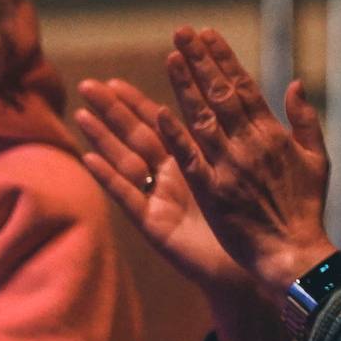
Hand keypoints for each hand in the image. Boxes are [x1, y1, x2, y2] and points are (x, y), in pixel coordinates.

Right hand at [73, 77, 243, 296]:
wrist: (256, 263)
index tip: (118, 78)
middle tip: (88, 84)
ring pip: (126, 161)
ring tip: (81, 113)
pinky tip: (88, 159)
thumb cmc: (255, 218)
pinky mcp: (155, 224)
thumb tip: (259, 96)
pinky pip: (128, 197)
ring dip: (102, 138)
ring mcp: (160, 199)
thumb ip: (242, 134)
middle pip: (137, 136)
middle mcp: (172, 176)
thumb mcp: (248, 169)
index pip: (162, 122)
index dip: (139, 101)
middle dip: (112, 111)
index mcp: (194, 159)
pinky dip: (109, 178)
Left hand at [150, 28, 339, 295]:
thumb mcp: (318, 159)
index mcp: (274, 134)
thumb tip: (296, 83)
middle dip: (200, 61)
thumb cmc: (307, 208)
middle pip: (220, 94)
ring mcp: (230, 167)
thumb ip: (305, 120)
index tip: (207, 34)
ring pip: (202, 119)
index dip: (224, 59)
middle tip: (181, 32)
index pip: (245, 87)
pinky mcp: (213, 192)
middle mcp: (250, 144)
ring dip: (184, 87)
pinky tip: (160, 114)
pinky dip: (175, 137)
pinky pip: (190, 160)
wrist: (294, 252)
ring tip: (169, 57)